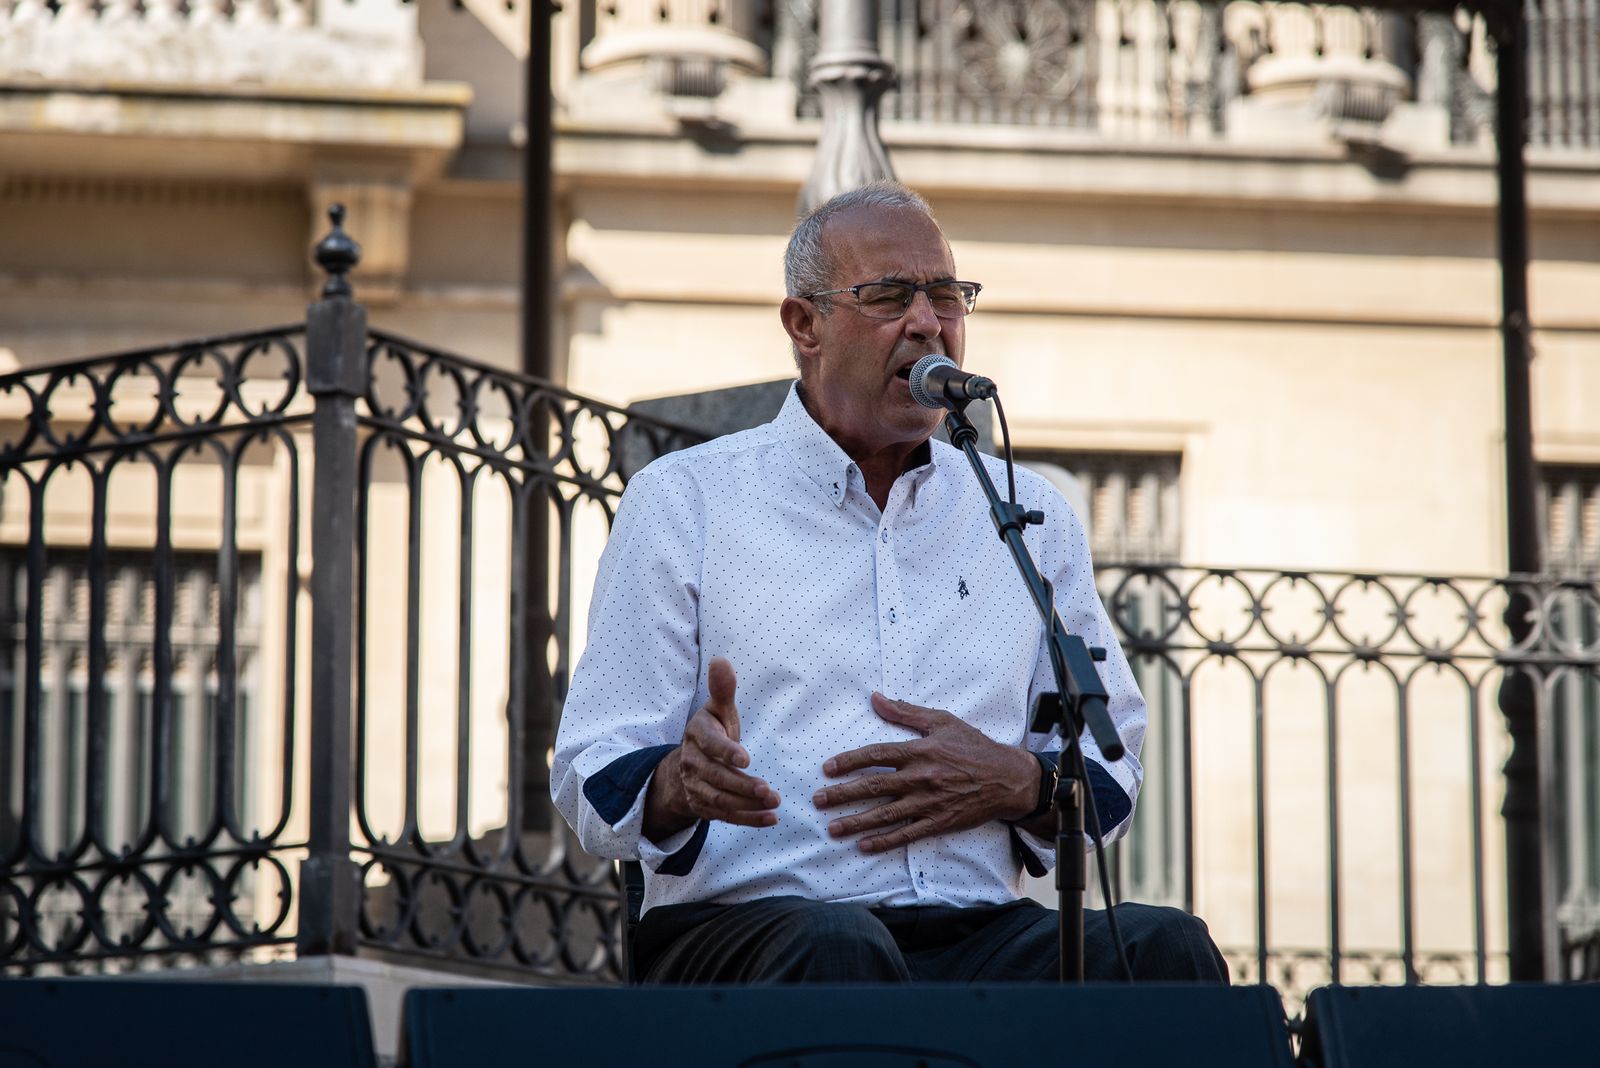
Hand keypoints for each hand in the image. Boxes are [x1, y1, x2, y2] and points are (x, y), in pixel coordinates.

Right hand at [643, 657, 779, 841]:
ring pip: (721, 800)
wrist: (687, 765)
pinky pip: (726, 817)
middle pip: (716, 778)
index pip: (709, 745)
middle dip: (742, 786)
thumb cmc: (712, 731)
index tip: (746, 759)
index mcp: (696, 735)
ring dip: (748, 805)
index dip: (726, 752)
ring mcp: (696, 788)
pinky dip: (748, 819)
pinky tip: (771, 819)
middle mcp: (692, 763)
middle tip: (769, 790)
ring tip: (774, 803)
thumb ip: (722, 689)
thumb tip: (721, 660)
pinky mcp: (705, 807)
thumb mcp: (717, 709)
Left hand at [812, 693, 1036, 853]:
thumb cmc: (974, 746)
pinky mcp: (938, 822)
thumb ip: (906, 712)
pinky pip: (906, 834)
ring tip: (832, 829)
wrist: (1008, 778)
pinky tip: (864, 845)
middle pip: (873, 786)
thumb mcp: (942, 721)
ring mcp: (929, 802)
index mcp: (920, 751)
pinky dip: (884, 841)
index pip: (876, 755)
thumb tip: (876, 698)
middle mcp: (920, 777)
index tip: (827, 769)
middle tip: (818, 800)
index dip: (849, 761)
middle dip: (842, 794)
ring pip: (885, 814)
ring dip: (856, 822)